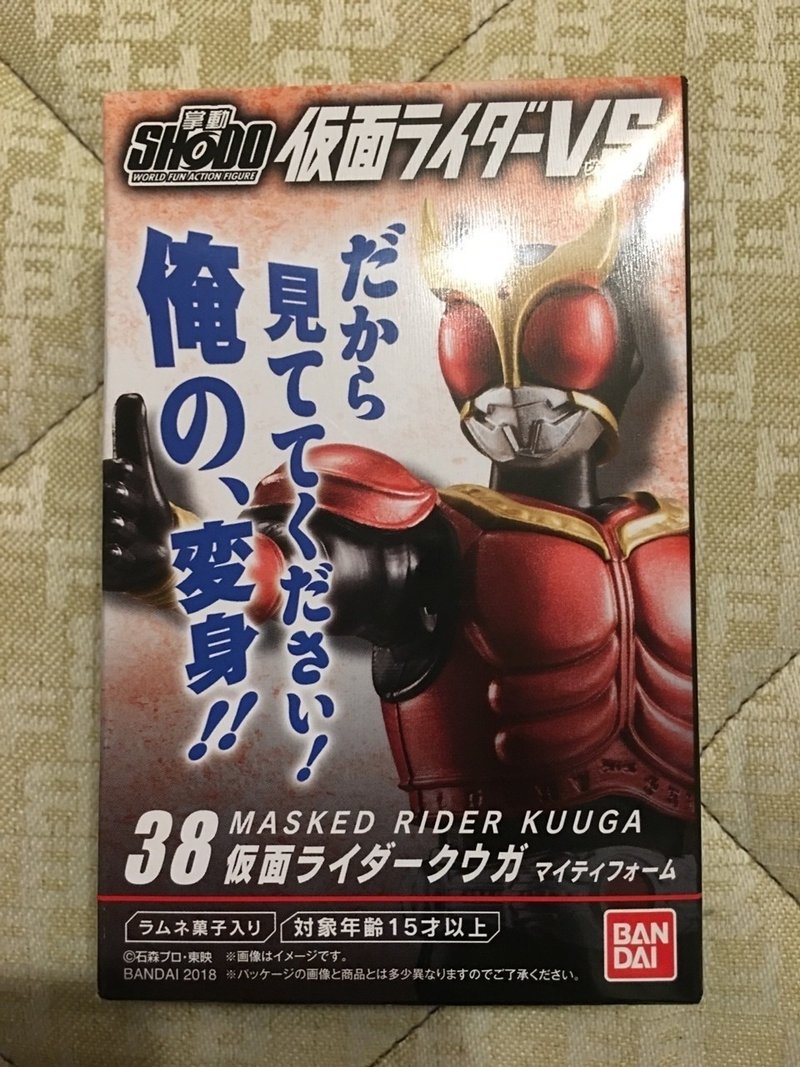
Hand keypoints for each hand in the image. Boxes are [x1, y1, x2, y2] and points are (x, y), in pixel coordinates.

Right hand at [103, 393, 173, 591]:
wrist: (146, 549)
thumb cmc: (137, 503)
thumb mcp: (138, 469)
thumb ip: (132, 435)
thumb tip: (131, 395)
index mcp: (95, 484)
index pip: (105, 474)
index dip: (118, 474)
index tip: (128, 472)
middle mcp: (86, 509)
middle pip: (103, 501)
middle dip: (120, 500)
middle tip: (132, 502)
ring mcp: (90, 536)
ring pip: (105, 530)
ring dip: (120, 530)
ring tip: (128, 529)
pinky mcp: (94, 564)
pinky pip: (103, 561)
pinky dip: (116, 557)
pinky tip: (124, 554)